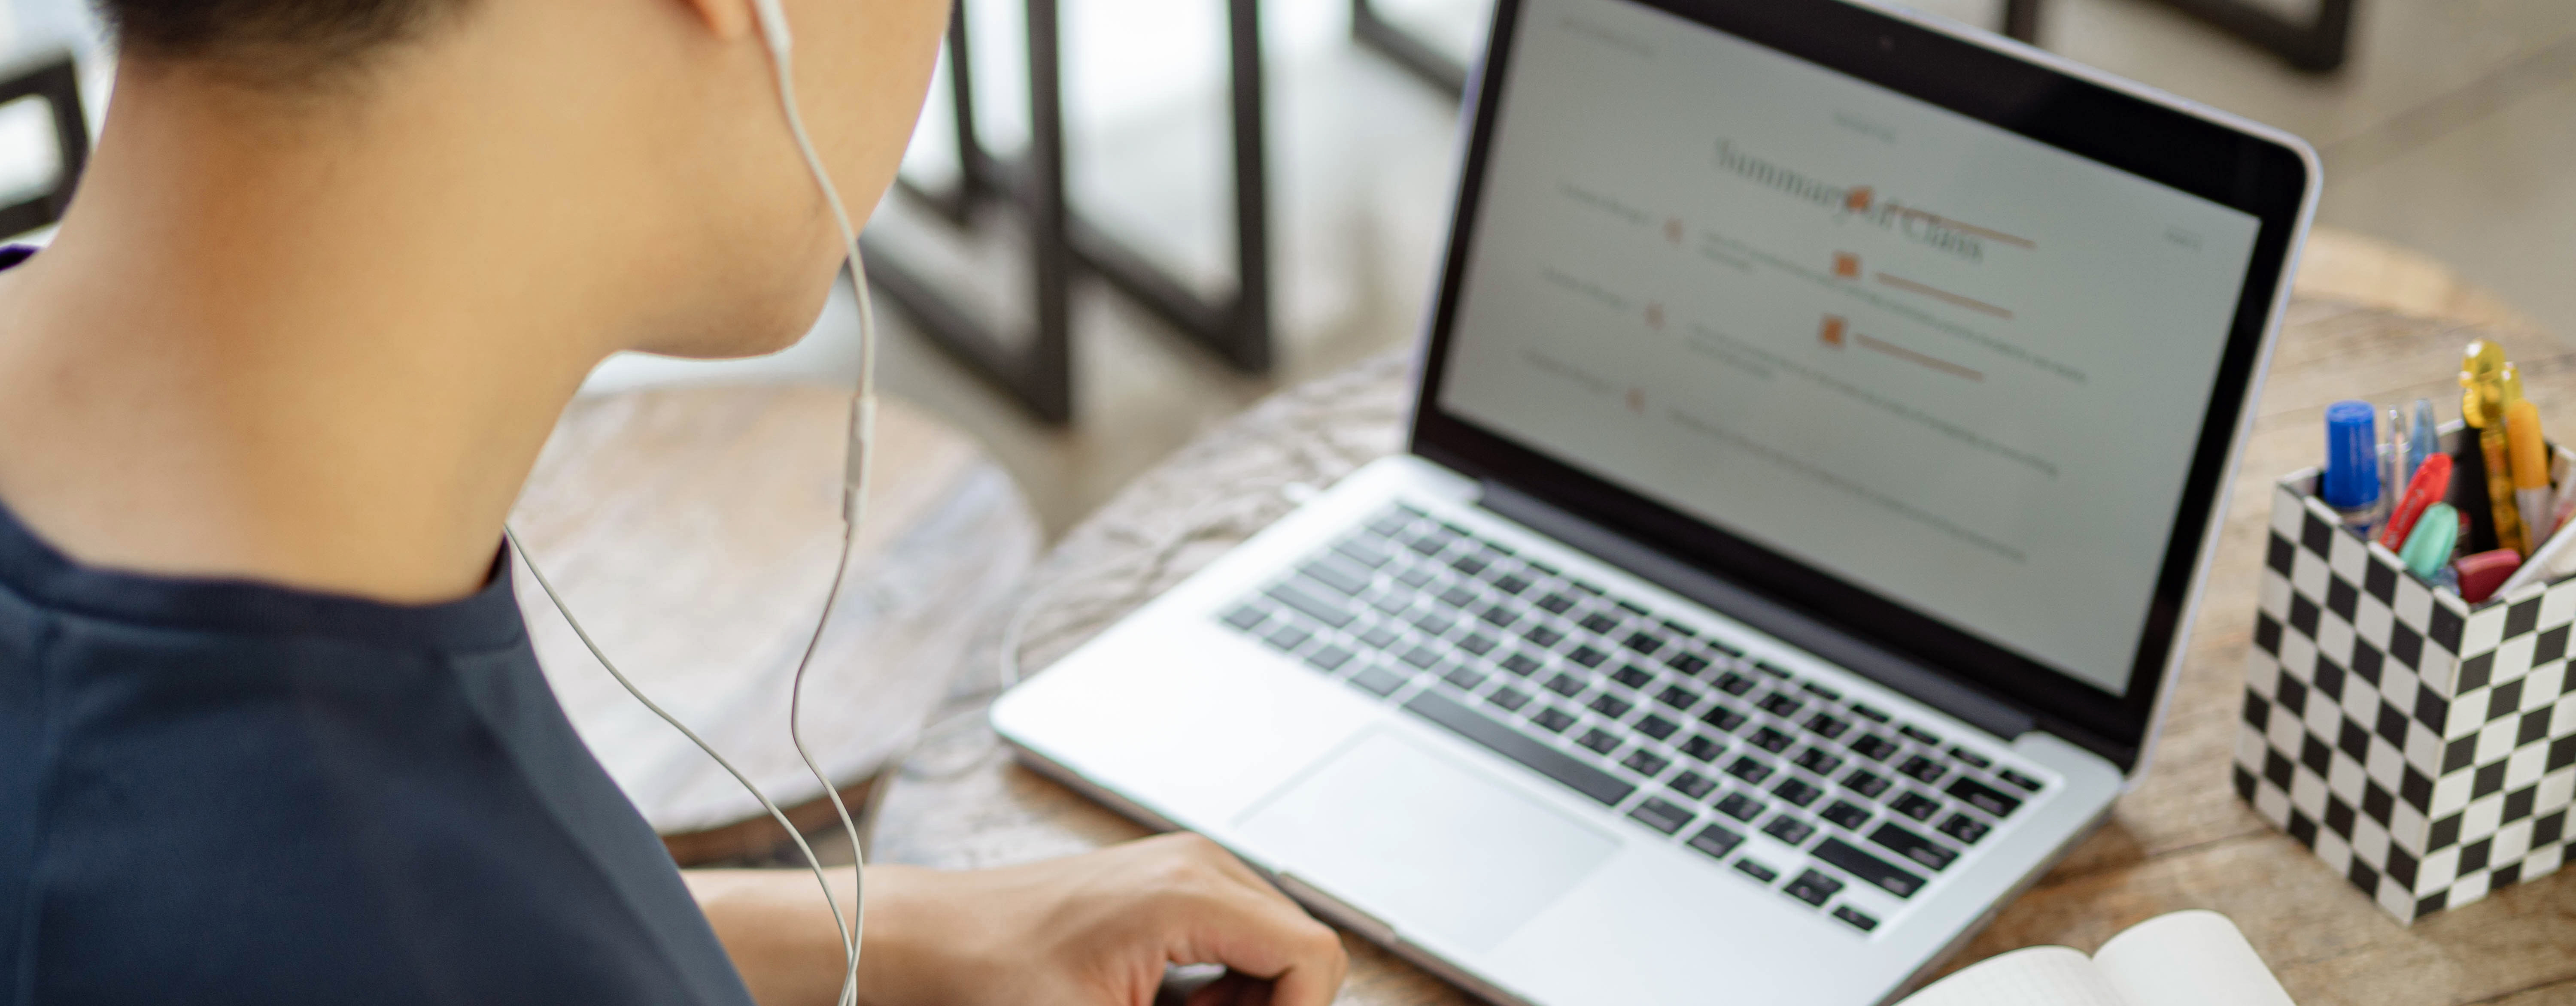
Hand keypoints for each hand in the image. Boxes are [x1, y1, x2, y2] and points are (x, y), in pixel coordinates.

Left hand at [688, 833, 1348, 1005]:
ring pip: (1270, 947)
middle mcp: (1200, 865)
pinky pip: (1233, 938)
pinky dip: (1218, 985)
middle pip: (1299, 951)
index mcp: (1193, 892)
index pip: (1314, 957)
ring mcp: (1184, 868)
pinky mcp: (1165, 884)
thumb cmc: (991, 978)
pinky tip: (1166, 1005)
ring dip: (1245, 1003)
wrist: (925, 938)